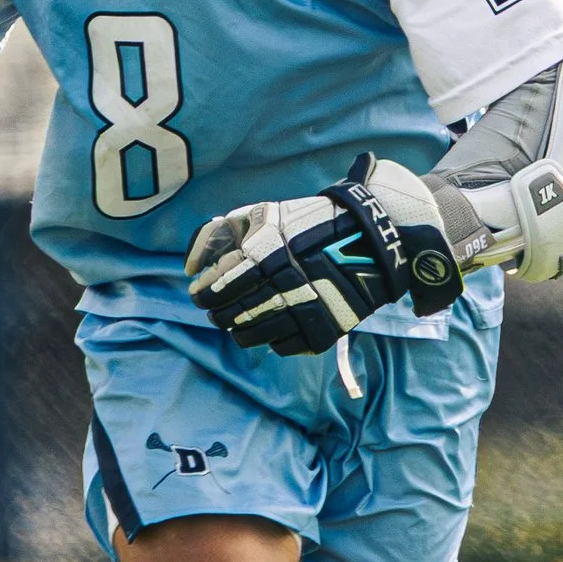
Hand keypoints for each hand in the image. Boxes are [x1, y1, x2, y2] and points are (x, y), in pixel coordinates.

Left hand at [185, 155, 463, 355]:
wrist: (372, 240)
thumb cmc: (309, 224)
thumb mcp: (264, 214)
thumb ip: (221, 233)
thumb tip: (190, 266)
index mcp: (264, 253)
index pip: (218, 286)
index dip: (205, 294)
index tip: (201, 295)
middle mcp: (280, 284)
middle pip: (230, 314)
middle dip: (219, 313)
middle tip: (219, 310)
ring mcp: (302, 310)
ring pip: (251, 335)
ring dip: (240, 330)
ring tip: (240, 322)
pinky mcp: (322, 331)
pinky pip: (282, 346)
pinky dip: (273, 338)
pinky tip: (275, 325)